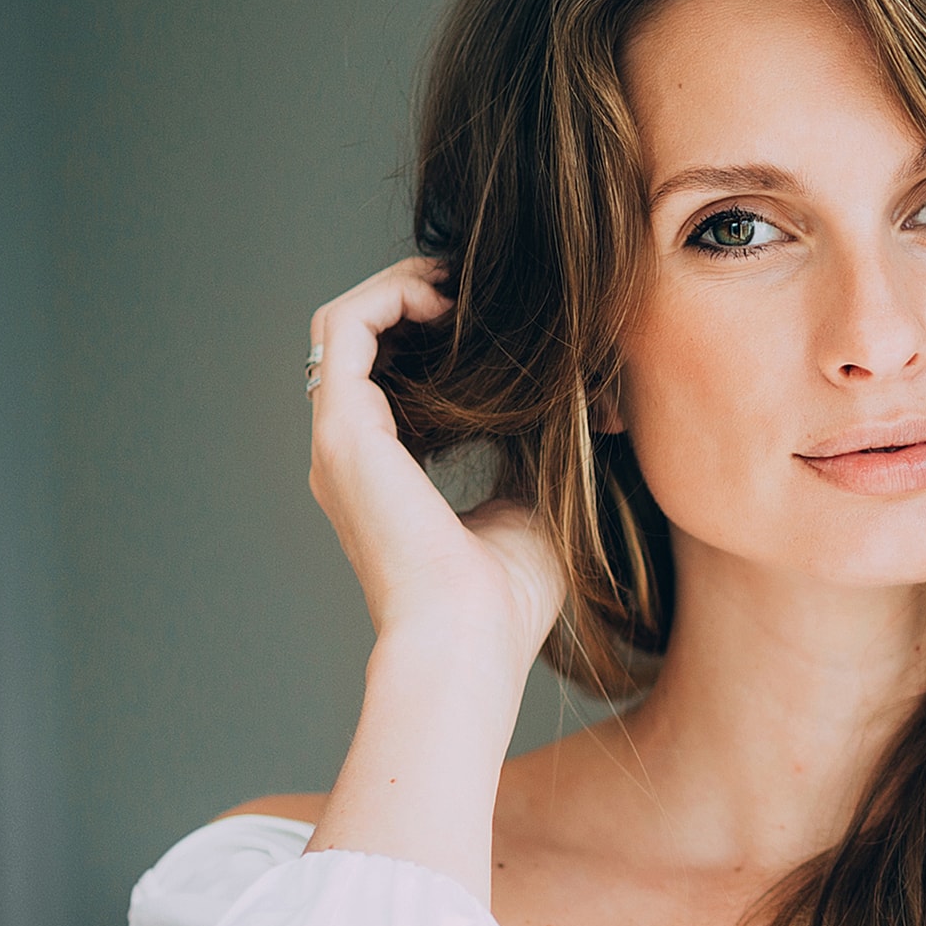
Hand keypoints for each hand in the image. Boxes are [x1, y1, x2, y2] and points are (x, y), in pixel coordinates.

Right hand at [307, 256, 563, 668]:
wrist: (470, 641)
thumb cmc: (505, 601)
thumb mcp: (532, 505)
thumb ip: (536, 452)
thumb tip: (586, 401)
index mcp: (385, 477)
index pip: (389, 378)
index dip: (431, 333)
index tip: (486, 316)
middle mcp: (351, 456)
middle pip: (363, 343)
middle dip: (414, 298)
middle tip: (474, 285)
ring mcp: (340, 442)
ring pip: (345, 325)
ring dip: (399, 287)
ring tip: (457, 284)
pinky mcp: (343, 431)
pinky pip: (344, 328)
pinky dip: (389, 295)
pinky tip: (443, 299)